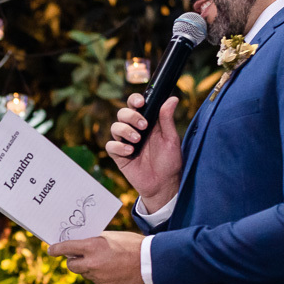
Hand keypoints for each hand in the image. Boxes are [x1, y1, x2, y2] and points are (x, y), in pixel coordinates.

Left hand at [48, 232, 144, 283]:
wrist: (149, 260)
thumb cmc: (130, 243)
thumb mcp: (110, 237)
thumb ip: (93, 241)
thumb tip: (80, 245)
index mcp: (92, 247)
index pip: (66, 248)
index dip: (56, 249)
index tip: (51, 250)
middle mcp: (92, 264)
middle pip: (71, 266)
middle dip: (73, 261)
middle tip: (78, 256)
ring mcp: (99, 277)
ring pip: (85, 274)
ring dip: (89, 268)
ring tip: (104, 260)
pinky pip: (98, 280)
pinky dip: (101, 275)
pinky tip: (112, 269)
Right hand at [107, 94, 182, 211]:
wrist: (163, 184)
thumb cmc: (169, 161)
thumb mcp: (171, 139)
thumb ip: (167, 119)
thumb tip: (172, 98)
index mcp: (147, 122)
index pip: (135, 105)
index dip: (134, 100)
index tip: (141, 103)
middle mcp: (134, 130)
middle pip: (122, 113)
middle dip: (130, 116)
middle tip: (143, 126)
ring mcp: (125, 142)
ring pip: (114, 127)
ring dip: (125, 130)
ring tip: (138, 140)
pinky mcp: (119, 156)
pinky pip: (110, 146)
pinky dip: (119, 147)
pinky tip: (131, 152)